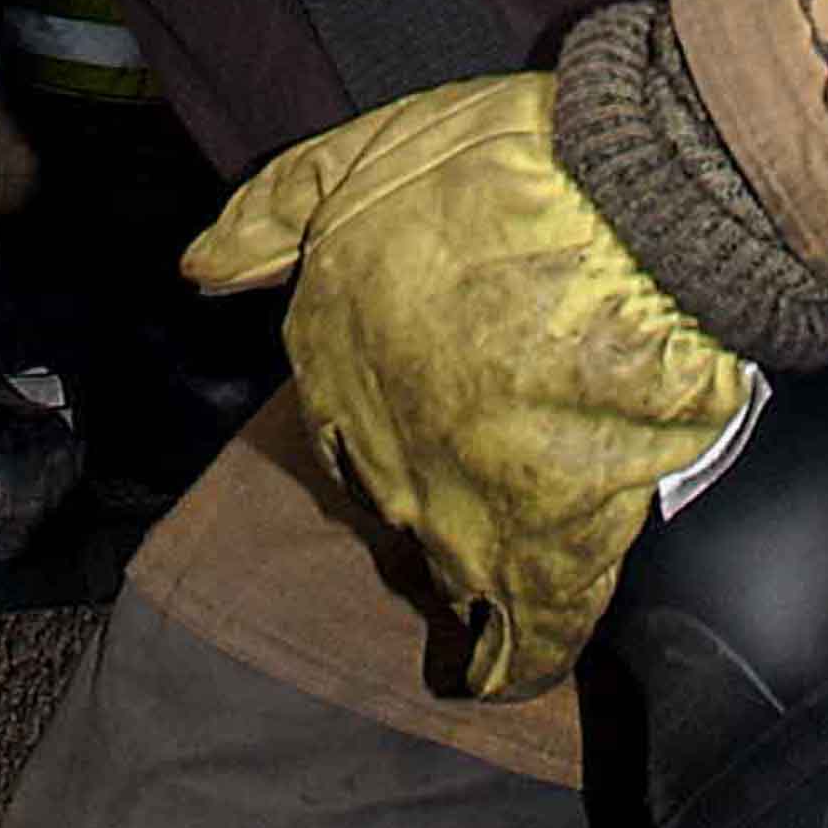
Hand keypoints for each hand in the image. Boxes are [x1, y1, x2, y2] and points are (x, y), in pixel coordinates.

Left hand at [185, 72, 749, 695]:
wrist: (631, 212)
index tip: (409, 422)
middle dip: (417, 498)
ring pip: (444, 571)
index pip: (336, 421)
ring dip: (457, 580)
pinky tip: (507, 670)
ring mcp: (460, 506)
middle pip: (387, 498)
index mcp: (332, 357)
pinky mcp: (548, 547)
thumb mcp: (358, 158)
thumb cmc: (501, 170)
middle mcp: (380, 445)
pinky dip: (515, 660)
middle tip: (466, 481)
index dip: (377, 424)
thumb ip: (271, 213)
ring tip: (477, 590)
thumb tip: (196, 272)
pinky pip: (524, 636)